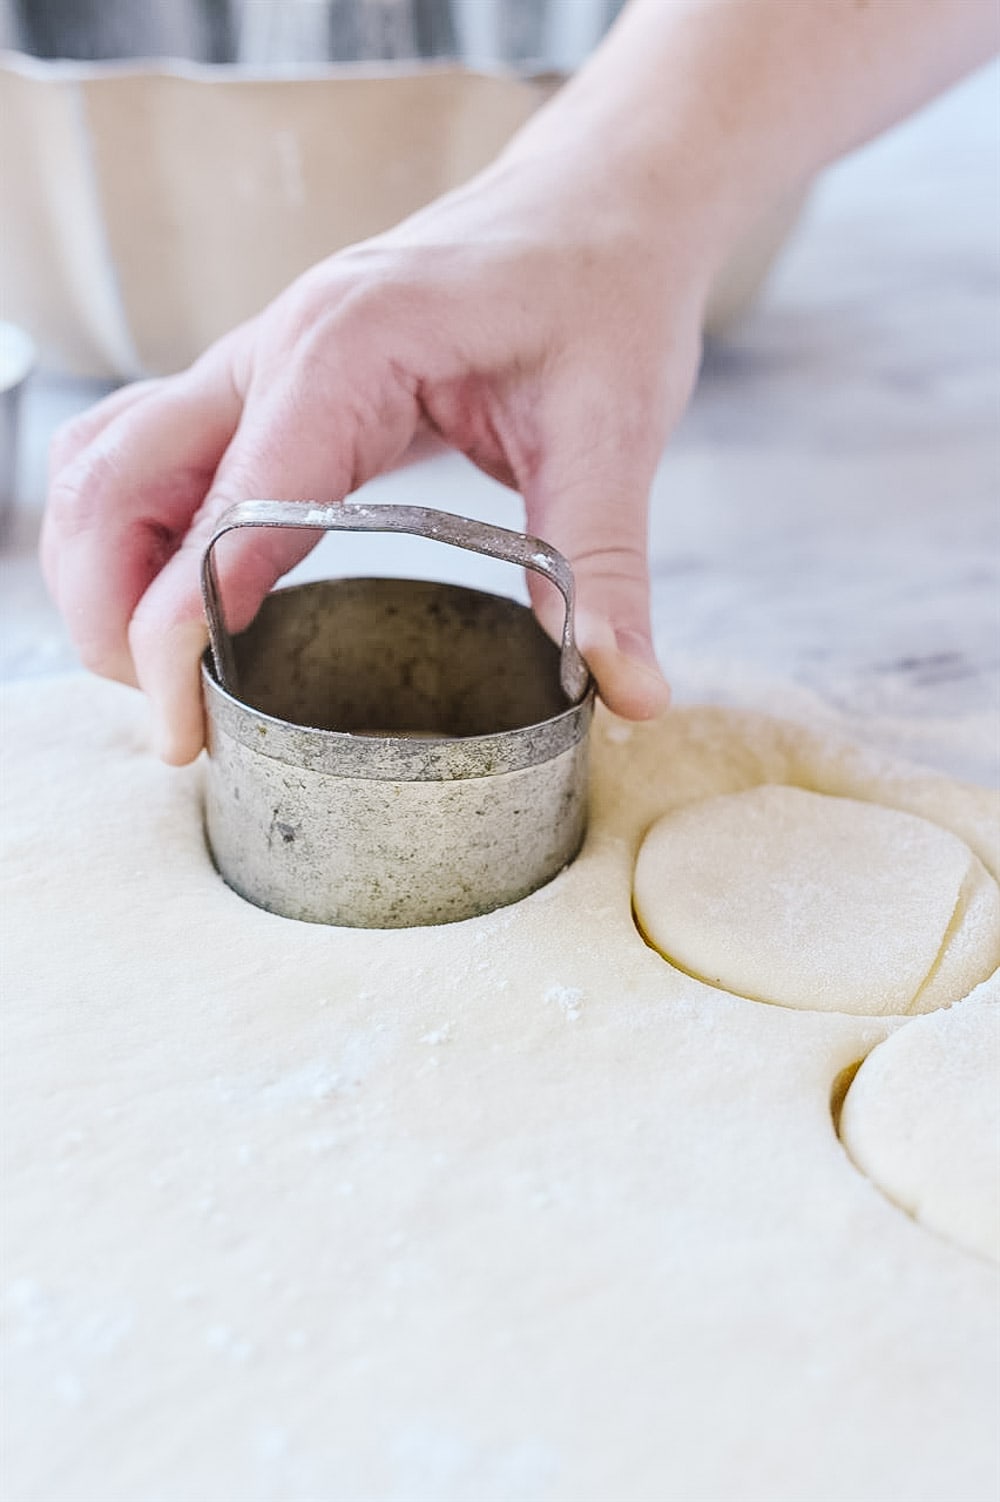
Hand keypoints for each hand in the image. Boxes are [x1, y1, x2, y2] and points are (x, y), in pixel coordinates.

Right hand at [42, 140, 709, 762]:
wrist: (597, 204)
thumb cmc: (603, 293)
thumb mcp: (614, 429)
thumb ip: (604, 565)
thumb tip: (628, 693)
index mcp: (346, 353)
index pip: (221, 513)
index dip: (180, 634)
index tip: (182, 731)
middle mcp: (274, 350)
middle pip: (112, 480)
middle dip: (107, 611)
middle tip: (168, 715)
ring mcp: (258, 359)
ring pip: (109, 460)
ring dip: (100, 570)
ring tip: (157, 672)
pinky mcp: (268, 382)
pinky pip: (151, 450)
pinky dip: (135, 531)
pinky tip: (177, 596)